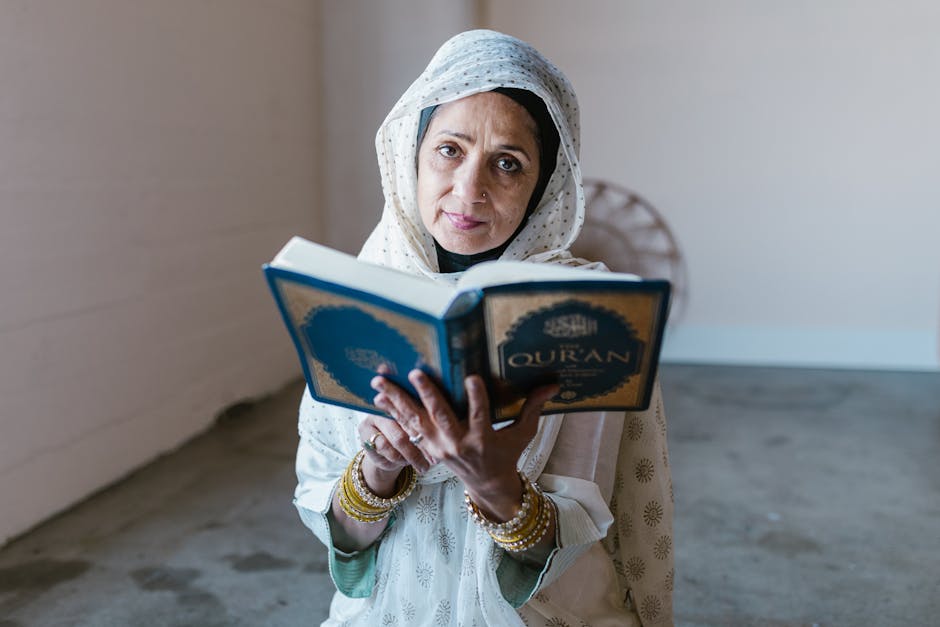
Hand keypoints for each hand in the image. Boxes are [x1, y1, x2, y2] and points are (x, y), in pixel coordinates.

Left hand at [372, 370, 557, 520]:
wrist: (487, 484)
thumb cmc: (507, 453)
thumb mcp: (523, 433)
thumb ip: (533, 406)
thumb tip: (554, 384)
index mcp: (483, 440)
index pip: (480, 416)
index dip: (477, 398)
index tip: (473, 377)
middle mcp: (458, 444)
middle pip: (441, 418)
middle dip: (428, 395)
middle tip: (416, 372)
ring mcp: (439, 447)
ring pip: (416, 421)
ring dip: (397, 401)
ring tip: (380, 382)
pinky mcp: (428, 447)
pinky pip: (407, 428)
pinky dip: (393, 412)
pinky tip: (378, 397)